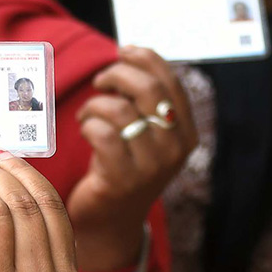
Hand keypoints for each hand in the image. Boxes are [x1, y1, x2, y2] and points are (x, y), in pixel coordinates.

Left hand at [67, 46, 195, 271]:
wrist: (110, 220)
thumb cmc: (122, 165)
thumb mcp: (143, 132)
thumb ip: (143, 100)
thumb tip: (128, 54)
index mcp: (186, 132)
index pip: (170, 80)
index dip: (145, 57)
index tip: (122, 51)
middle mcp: (175, 149)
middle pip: (148, 89)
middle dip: (117, 74)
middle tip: (100, 80)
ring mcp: (151, 166)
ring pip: (120, 110)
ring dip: (95, 105)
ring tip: (88, 115)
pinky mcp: (122, 179)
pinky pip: (102, 134)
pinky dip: (88, 125)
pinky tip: (85, 130)